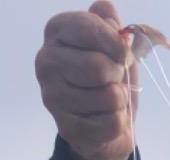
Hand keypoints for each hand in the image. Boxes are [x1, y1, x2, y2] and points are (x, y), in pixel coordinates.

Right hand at [35, 2, 139, 159]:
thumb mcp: (115, 44)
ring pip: (109, 97)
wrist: (107, 124)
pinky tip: (104, 119)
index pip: (88, 27)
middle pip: (99, 67)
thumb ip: (112, 25)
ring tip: (108, 100)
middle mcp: (46, 61)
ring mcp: (52, 97)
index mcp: (57, 31)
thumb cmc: (110, 77)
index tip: (123, 53)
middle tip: (113, 79)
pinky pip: (111, 123)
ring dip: (119, 100)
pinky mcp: (67, 129)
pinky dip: (118, 123)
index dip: (115, 43)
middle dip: (118, 75)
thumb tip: (111, 19)